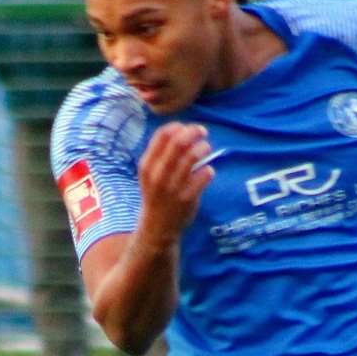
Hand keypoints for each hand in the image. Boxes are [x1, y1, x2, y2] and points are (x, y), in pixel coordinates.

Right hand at [137, 124, 215, 245]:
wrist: (157, 228)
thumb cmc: (157, 194)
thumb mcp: (150, 173)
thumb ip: (162, 153)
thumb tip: (183, 129)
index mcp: (147, 165)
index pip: (163, 135)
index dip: (179, 127)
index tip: (188, 128)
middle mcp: (158, 175)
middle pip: (178, 142)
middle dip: (194, 132)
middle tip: (203, 132)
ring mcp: (172, 188)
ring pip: (192, 157)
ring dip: (203, 148)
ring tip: (207, 148)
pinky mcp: (186, 199)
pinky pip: (203, 176)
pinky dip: (209, 170)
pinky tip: (208, 172)